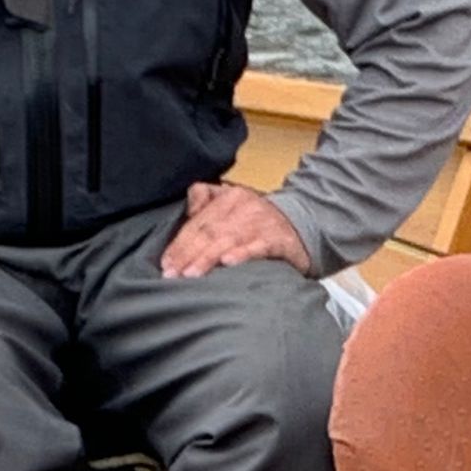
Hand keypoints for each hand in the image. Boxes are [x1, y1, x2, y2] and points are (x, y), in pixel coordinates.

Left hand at [159, 182, 308, 280]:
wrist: (305, 223)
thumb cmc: (259, 221)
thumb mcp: (233, 204)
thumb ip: (208, 200)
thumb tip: (188, 207)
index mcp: (229, 196)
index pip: (198, 222)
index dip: (180, 243)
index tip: (166, 263)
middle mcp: (243, 206)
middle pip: (209, 231)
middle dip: (188, 253)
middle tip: (172, 274)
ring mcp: (261, 222)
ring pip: (228, 240)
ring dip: (207, 258)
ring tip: (191, 274)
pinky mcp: (278, 239)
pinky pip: (257, 247)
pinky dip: (242, 254)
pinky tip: (228, 263)